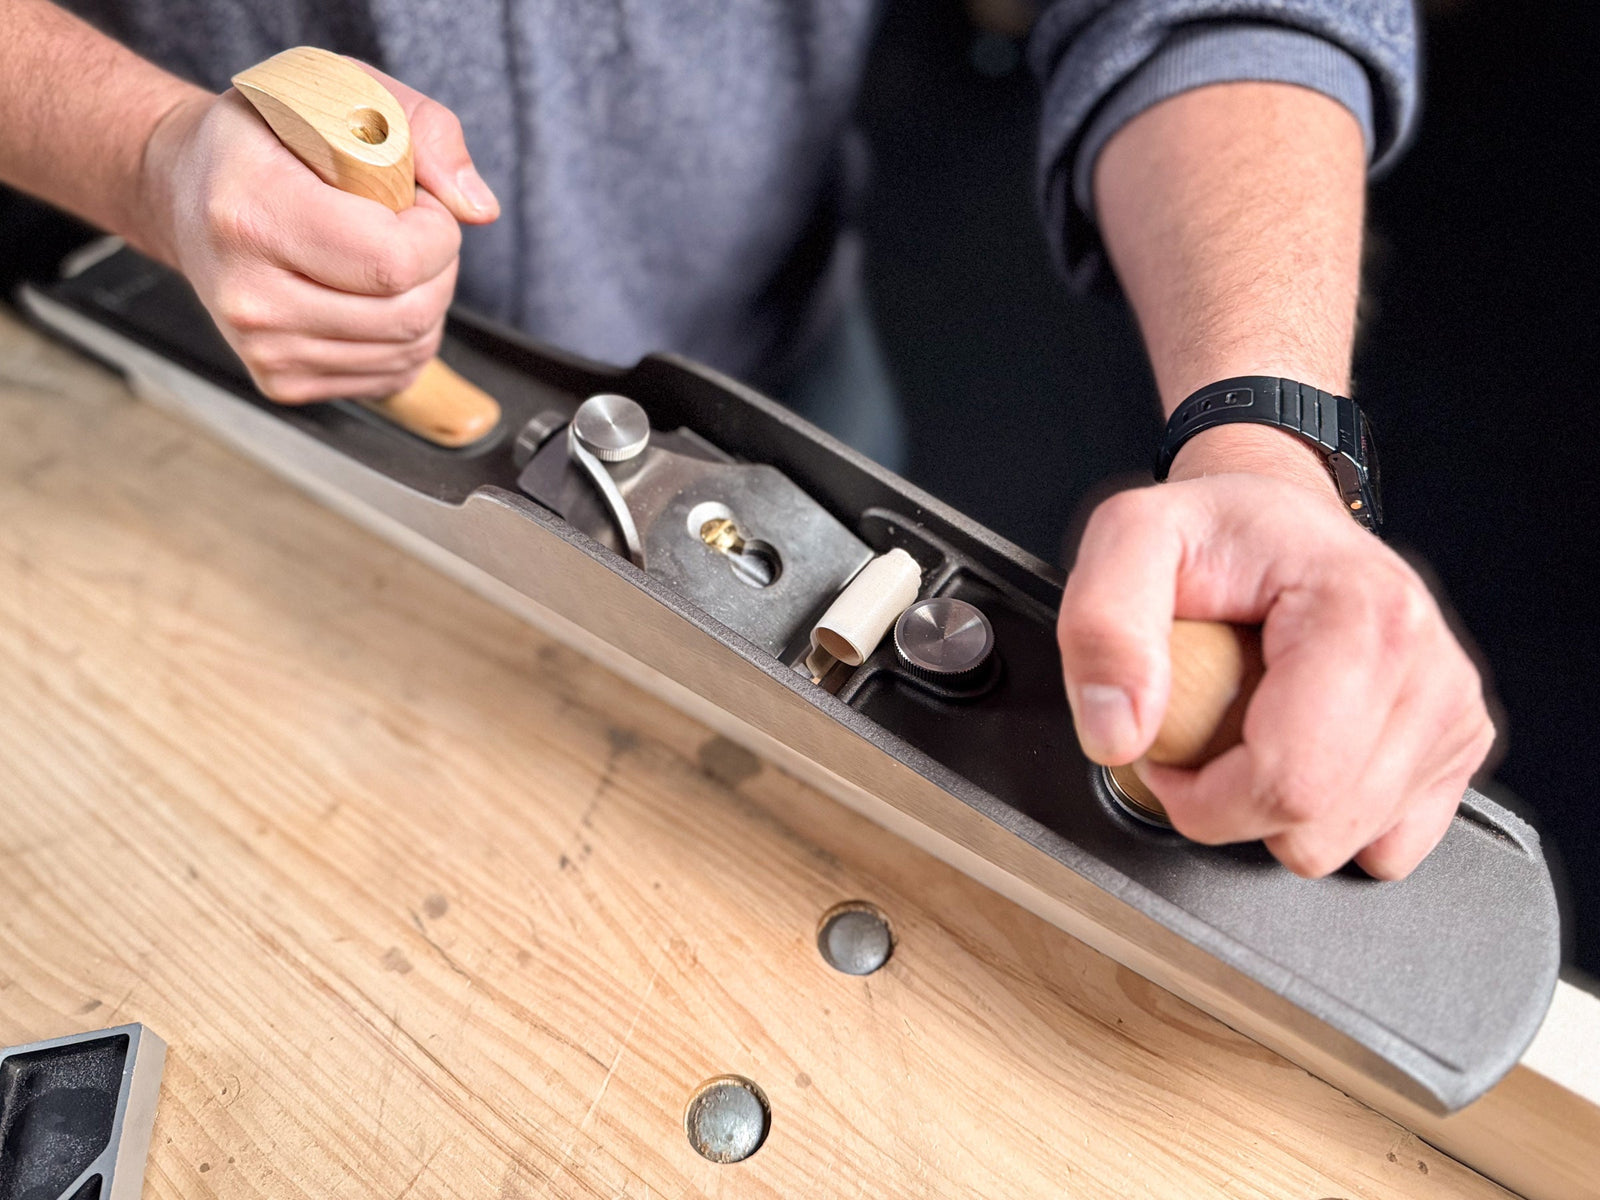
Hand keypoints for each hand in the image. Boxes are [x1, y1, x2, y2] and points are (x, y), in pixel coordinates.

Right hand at [137, 64, 497, 403]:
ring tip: (387, 255)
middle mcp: (247, 294)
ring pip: (408, 350)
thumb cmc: (269, 135)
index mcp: (251, 213)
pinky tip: (371, 295)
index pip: (392, 262)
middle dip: (439, 268)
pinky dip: (404, 337)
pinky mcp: (279, 381)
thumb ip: (424, 129)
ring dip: (426, 301)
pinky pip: (390, 376)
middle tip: (411, 228)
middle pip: (408, 314)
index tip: (418, 202)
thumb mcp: (338, 89)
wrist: (186, 190)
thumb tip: (479, 210)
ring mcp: (261, 348)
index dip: (436, 233)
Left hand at [1057, 425, 1494, 878]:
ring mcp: (1451, 713)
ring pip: (1347, 846)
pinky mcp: (1456, 746)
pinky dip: (1328, 816)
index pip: (1287, 784)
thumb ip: (1103, 628)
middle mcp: (1428, 668)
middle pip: (1315, 828)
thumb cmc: (1217, 530)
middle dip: (1229, 806)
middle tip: (1202, 729)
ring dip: (1274, 808)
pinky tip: (1301, 747)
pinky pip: (1386, 844)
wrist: (1279, 518)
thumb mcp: (1128, 538)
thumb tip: (1118, 734)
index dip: (1199, 797)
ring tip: (1250, 725)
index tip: (1163, 748)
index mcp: (1365, 616)